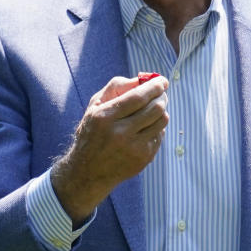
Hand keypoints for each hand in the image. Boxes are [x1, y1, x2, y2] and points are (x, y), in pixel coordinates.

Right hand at [51, 75, 168, 223]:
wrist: (88, 171)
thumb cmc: (93, 132)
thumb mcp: (95, 107)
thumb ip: (116, 88)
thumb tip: (143, 79)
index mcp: (105, 117)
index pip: (138, 97)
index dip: (154, 86)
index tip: (162, 81)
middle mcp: (120, 133)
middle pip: (155, 108)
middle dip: (162, 97)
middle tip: (160, 93)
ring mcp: (134, 148)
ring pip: (162, 121)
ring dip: (162, 111)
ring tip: (154, 109)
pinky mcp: (143, 158)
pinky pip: (160, 135)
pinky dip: (157, 127)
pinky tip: (145, 128)